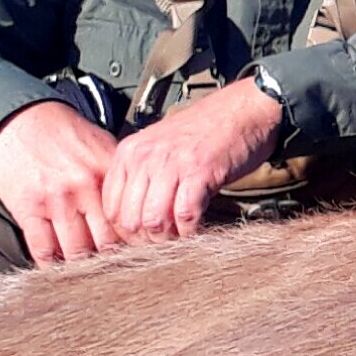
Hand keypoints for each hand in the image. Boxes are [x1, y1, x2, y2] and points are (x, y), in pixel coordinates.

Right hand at [0, 97, 124, 264]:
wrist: (20, 120)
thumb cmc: (63, 135)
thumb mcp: (102, 146)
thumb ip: (122, 178)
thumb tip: (145, 207)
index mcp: (109, 172)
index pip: (131, 220)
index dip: (137, 244)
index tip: (139, 257)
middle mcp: (85, 188)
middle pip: (109, 243)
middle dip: (114, 262)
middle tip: (117, 274)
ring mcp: (56, 201)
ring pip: (77, 253)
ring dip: (84, 269)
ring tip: (89, 276)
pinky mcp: (28, 210)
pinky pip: (43, 251)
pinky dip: (52, 267)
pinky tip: (59, 271)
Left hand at [98, 75, 284, 242]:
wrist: (245, 108)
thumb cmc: (207, 130)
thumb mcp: (161, 147)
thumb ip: (144, 176)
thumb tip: (137, 220)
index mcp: (130, 151)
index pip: (110, 207)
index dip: (125, 233)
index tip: (142, 240)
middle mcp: (145, 157)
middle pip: (129, 219)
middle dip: (146, 241)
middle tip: (163, 246)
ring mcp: (171, 164)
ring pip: (154, 221)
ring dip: (169, 240)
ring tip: (180, 240)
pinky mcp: (199, 172)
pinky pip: (186, 215)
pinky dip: (191, 231)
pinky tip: (198, 230)